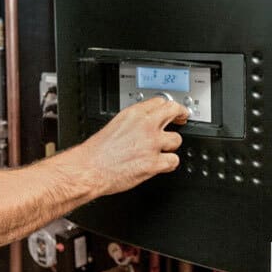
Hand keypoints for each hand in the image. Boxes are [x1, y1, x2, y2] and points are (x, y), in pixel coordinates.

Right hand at [73, 97, 188, 197]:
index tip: (172, 110)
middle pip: (174, 111)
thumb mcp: (113, 126)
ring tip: (161, 150)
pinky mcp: (154, 163)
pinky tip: (161, 164)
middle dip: (181, 115)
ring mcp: (151, 144)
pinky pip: (174, 161)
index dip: (168, 106)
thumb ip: (131, 123)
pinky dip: (168, 164)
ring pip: (177, 140)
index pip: (160, 102)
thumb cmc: (95, 152)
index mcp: (132, 114)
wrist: (89, 169)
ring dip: (170, 146)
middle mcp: (145, 126)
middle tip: (182, 119)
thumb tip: (143, 124)